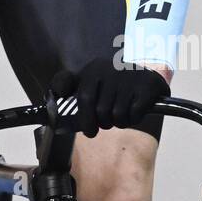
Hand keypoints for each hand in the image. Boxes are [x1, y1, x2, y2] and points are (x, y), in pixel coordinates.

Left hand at [52, 58, 170, 137]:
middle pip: (100, 112)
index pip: (84, 98)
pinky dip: (133, 119)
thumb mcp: (88, 80)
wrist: (146, 77)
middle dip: (103, 124)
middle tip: (106, 123)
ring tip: (121, 114)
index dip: (85, 118)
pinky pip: (134, 114)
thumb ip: (67, 84)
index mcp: (92, 70)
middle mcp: (109, 70)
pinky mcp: (146, 85)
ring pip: (117, 116)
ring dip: (120, 122)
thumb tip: (54, 93)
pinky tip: (134, 111)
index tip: (89, 131)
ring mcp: (128, 77)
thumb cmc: (112, 85)